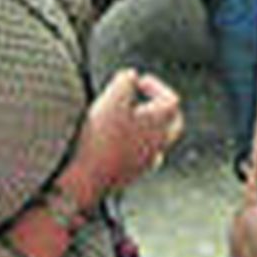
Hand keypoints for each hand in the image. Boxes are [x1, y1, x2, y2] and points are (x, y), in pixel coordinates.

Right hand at [68, 69, 183, 203]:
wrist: (83, 180)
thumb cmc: (100, 136)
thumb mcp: (112, 96)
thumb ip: (125, 80)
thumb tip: (130, 75)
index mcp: (159, 125)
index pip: (171, 100)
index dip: (156, 86)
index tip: (137, 81)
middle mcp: (158, 146)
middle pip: (173, 125)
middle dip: (161, 109)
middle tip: (144, 101)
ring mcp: (144, 164)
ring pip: (157, 144)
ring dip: (146, 129)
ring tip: (127, 120)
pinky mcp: (128, 177)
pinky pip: (140, 160)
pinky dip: (133, 147)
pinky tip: (117, 143)